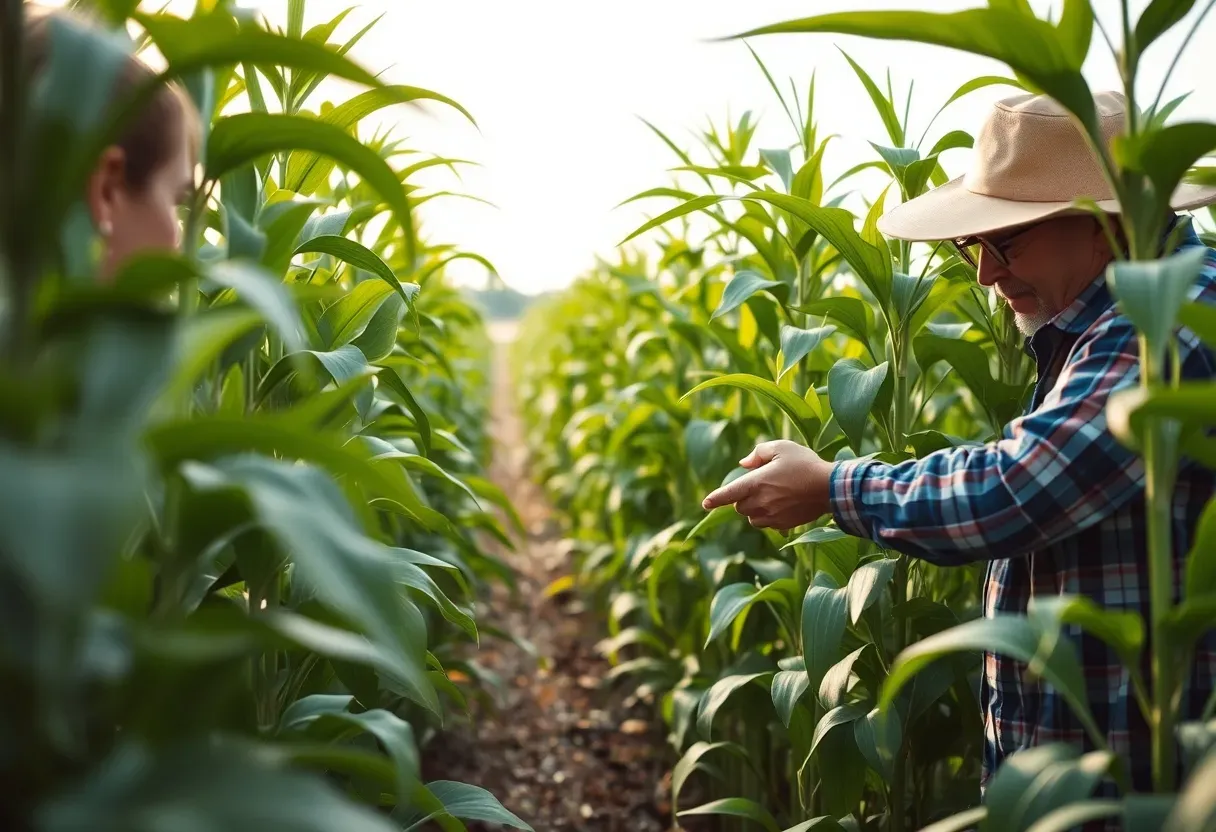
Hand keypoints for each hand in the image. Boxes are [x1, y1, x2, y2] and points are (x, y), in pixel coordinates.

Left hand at [701, 440, 832, 529]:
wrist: (830, 488)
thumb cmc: (805, 464)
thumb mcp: (782, 448)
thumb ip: (758, 453)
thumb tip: (744, 464)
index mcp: (756, 483)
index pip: (728, 493)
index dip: (715, 499)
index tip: (706, 504)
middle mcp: (760, 502)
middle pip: (740, 507)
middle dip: (744, 498)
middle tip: (761, 485)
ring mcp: (772, 516)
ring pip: (752, 518)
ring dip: (755, 509)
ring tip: (773, 496)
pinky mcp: (783, 525)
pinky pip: (767, 524)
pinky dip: (768, 517)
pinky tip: (783, 506)